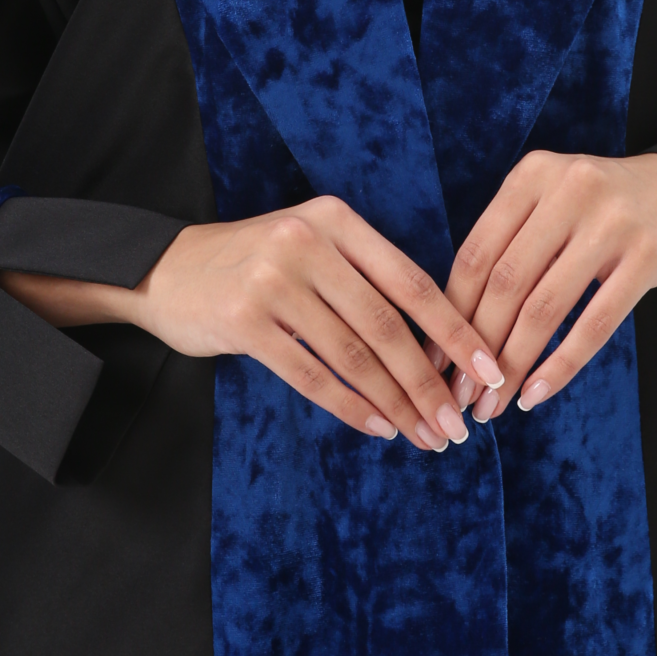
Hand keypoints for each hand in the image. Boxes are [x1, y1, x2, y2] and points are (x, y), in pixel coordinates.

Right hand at [0, 196, 496, 452]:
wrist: (166, 270)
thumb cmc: (256, 265)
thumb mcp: (312, 247)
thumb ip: (366, 279)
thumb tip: (441, 345)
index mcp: (336, 220)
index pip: (411, 280)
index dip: (456, 329)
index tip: (490, 369)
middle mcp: (307, 242)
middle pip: (387, 325)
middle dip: (429, 382)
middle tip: (457, 424)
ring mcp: (274, 280)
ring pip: (353, 355)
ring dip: (396, 402)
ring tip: (425, 435)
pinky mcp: (244, 321)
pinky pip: (311, 375)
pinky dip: (350, 407)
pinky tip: (378, 427)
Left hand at [445, 138, 656, 418]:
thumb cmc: (610, 206)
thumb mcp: (555, 200)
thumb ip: (512, 242)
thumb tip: (454, 321)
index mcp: (533, 175)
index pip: (476, 254)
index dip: (450, 313)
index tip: (436, 359)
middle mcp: (569, 190)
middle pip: (505, 284)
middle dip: (476, 348)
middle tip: (461, 395)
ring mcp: (612, 222)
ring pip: (545, 308)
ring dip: (513, 365)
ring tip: (494, 404)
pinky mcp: (648, 255)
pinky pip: (595, 324)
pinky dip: (561, 366)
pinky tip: (537, 393)